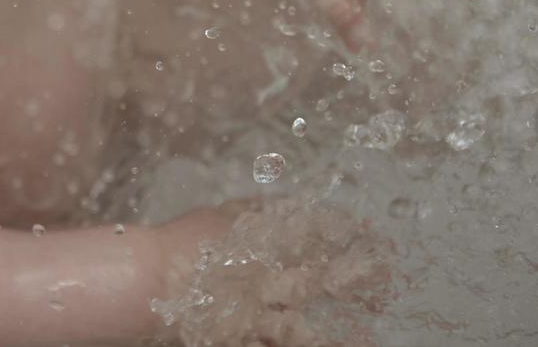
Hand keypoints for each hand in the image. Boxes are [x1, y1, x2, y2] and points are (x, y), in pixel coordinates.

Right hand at [171, 199, 394, 346]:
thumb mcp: (224, 217)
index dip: (347, 230)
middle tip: (387, 275)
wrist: (150, 279)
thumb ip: (258, 210)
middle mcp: (267, 275)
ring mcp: (256, 310)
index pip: (317, 230)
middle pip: (324, 276)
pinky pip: (276, 346)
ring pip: (307, 325)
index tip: (369, 230)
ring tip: (368, 336)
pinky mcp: (243, 335)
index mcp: (262, 239)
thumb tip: (287, 204)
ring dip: (340, 332)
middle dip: (360, 276)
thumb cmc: (185, 242)